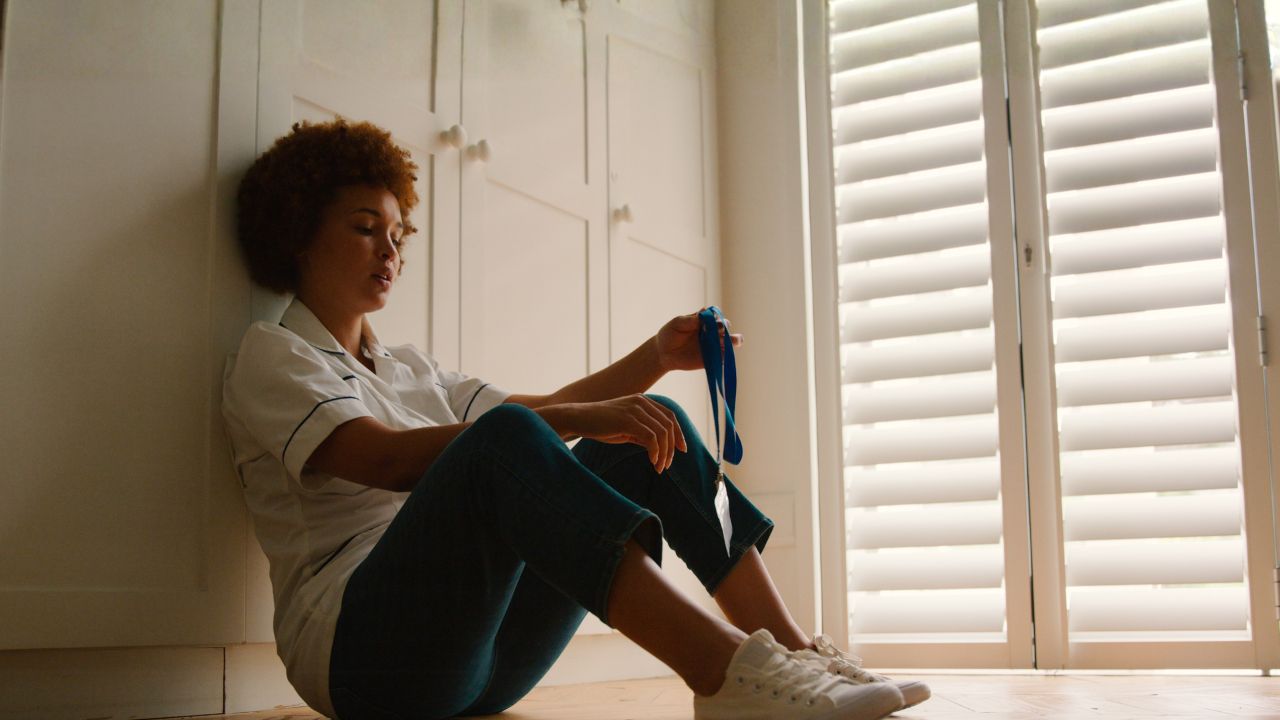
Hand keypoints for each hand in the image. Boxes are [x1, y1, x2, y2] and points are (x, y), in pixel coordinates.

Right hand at [563, 395, 687, 471]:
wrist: (577, 419)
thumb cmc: (599, 425)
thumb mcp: (625, 428)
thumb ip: (642, 433)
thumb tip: (657, 447)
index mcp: (643, 401)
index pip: (669, 416)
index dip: (679, 433)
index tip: (682, 450)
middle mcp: (642, 402)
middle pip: (669, 425)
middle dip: (672, 447)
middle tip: (667, 465)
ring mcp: (635, 410)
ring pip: (662, 432)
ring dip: (664, 453)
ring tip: (659, 468)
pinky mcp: (628, 420)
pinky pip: (651, 438)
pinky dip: (655, 452)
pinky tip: (652, 462)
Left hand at [654, 308, 743, 372]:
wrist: (663, 353)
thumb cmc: (670, 334)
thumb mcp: (678, 323)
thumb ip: (691, 319)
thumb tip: (705, 311)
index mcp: (704, 321)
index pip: (717, 317)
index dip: (718, 318)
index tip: (714, 321)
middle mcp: (711, 332)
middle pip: (726, 328)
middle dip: (726, 328)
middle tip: (720, 331)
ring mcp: (712, 346)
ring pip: (730, 343)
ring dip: (734, 341)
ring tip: (733, 341)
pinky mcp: (710, 359)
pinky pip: (722, 359)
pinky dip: (725, 357)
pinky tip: (722, 355)